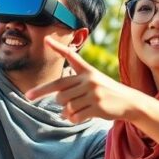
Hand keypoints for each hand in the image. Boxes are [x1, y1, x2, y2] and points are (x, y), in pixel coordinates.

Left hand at [25, 37, 146, 122]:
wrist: (129, 102)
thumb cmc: (107, 92)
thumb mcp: (94, 82)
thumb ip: (75, 88)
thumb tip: (59, 105)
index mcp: (88, 71)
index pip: (71, 56)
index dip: (58, 47)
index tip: (45, 39)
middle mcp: (89, 79)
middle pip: (59, 89)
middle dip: (43, 94)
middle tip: (29, 97)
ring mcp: (94, 93)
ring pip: (65, 104)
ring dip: (65, 111)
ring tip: (72, 112)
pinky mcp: (97, 106)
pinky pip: (74, 115)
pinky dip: (72, 119)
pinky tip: (77, 118)